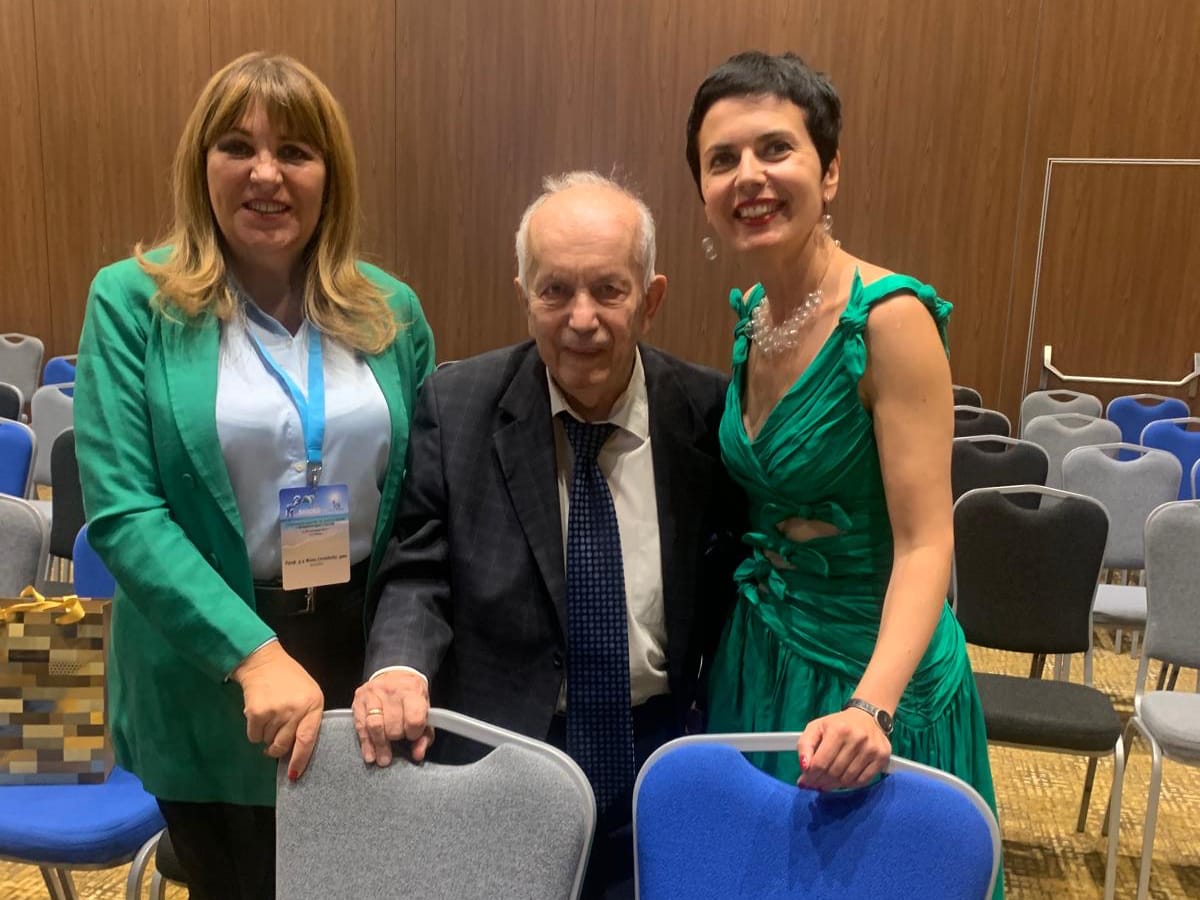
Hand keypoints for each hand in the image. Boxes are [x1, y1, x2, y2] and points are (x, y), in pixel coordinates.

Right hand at [231, 641, 323, 780]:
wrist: (264, 662)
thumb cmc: (290, 681)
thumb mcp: (309, 695)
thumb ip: (307, 720)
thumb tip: (297, 752)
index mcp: (313, 704)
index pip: (308, 739)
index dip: (300, 759)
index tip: (294, 774)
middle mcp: (296, 709)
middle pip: (284, 745)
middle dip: (278, 749)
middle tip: (275, 742)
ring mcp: (276, 711)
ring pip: (268, 742)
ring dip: (266, 736)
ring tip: (270, 716)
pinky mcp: (256, 713)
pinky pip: (254, 737)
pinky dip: (254, 732)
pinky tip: (259, 715)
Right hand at [352, 671, 434, 766]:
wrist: (395, 674)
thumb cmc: (411, 696)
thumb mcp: (424, 711)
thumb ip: (424, 735)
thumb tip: (418, 755)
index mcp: (412, 691)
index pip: (414, 719)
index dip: (413, 733)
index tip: (412, 736)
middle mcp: (392, 690)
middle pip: (393, 726)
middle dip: (396, 737)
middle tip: (398, 739)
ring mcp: (373, 694)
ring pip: (375, 726)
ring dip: (380, 745)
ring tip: (383, 758)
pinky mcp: (359, 700)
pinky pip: (361, 727)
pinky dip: (366, 744)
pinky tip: (370, 754)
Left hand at [796, 708, 890, 790]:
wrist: (867, 716)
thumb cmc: (837, 724)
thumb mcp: (816, 728)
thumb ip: (805, 745)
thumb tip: (804, 766)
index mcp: (838, 730)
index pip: (820, 763)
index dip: (811, 776)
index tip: (805, 781)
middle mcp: (856, 738)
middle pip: (834, 772)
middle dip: (821, 782)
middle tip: (815, 784)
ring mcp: (871, 748)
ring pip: (847, 779)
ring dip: (834, 785)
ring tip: (828, 783)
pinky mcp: (882, 757)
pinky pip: (863, 781)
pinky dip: (850, 785)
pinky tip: (843, 781)